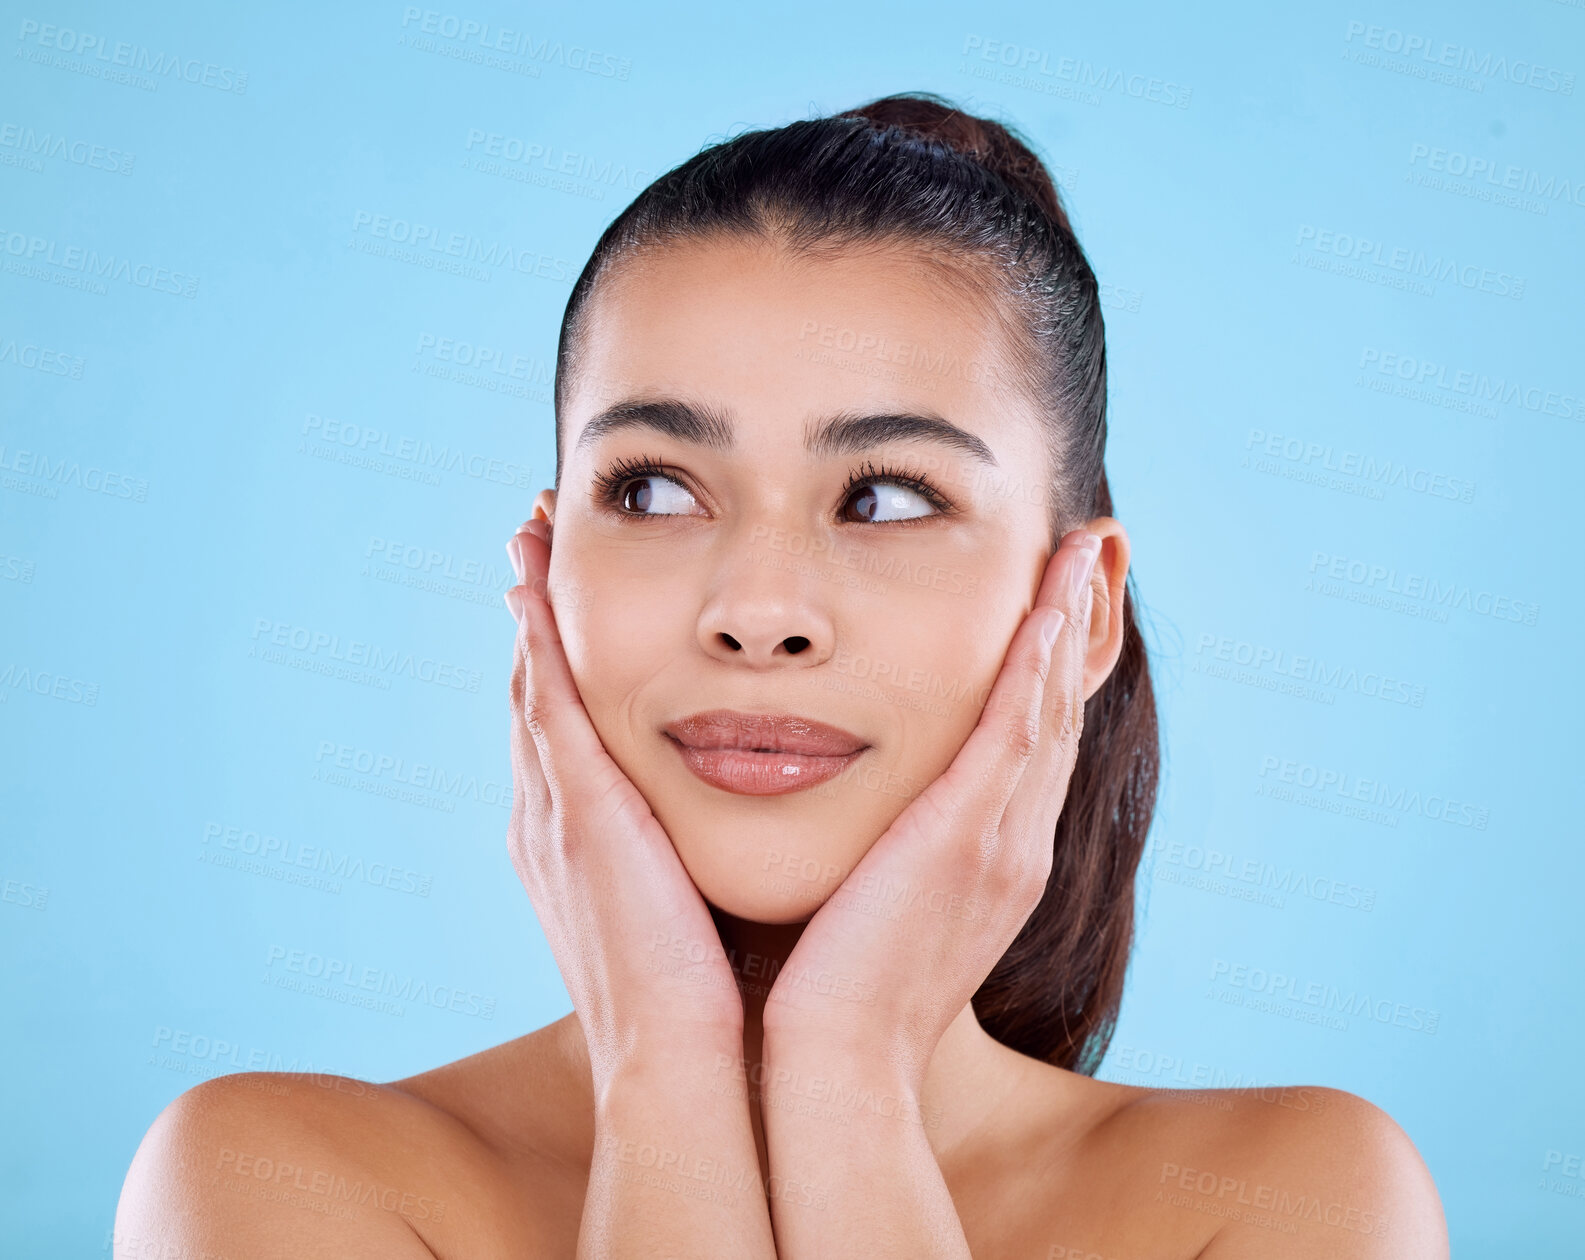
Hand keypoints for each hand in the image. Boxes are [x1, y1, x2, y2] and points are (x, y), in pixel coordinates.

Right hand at [503, 519, 744, 1084]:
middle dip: (531, 616)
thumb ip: (695, 853)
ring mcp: (553, 814)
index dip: (557, 660)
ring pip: (533, 684)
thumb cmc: (705, 1000)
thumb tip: (730, 818)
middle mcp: (551, 819)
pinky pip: (547, 708)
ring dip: (527, 607)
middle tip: (532, 537)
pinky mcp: (576, 815)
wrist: (678, 1066)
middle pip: (535, 691)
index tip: (564, 596)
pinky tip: (532, 587)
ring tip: (527, 534)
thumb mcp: (690, 906)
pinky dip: (535, 646)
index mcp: (580, 842)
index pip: (565, 728)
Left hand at [760, 528, 1100, 1081]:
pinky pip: (1016, 729)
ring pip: (1049, 707)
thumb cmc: (836, 992)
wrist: (837, 1067)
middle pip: (1058, 714)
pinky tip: (1048, 602)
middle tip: (1089, 555)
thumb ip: (887, 854)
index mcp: (993, 861)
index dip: (1047, 672)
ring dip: (1070, 623)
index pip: (1030, 745)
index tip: (1051, 606)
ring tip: (1084, 550)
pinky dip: (1038, 662)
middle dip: (1076, 631)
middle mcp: (1016, 845)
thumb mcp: (879, 908)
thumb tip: (861, 815)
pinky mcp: (968, 838)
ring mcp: (1003, 841)